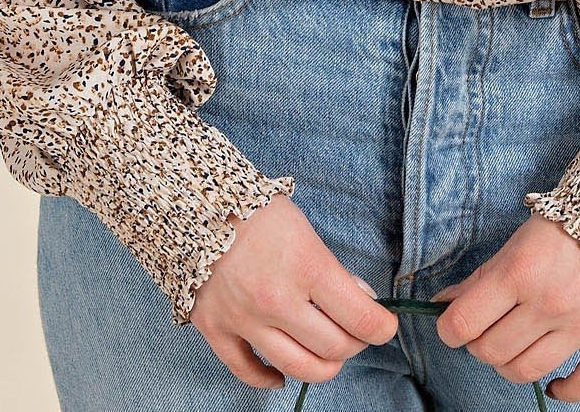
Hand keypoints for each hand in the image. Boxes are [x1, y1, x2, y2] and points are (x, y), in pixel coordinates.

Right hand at [188, 193, 399, 391]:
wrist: (194, 200)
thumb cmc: (255, 209)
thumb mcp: (304, 229)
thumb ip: (330, 269)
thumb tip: (359, 301)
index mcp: (306, 265)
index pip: (359, 317)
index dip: (380, 327)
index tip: (384, 326)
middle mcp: (277, 299)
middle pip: (333, 347)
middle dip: (354, 342)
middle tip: (355, 331)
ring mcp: (244, 319)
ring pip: (297, 367)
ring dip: (323, 366)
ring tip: (328, 352)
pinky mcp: (215, 329)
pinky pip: (246, 371)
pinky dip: (269, 379)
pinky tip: (282, 374)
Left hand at [431, 213, 579, 401]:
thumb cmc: (565, 225)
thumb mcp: (518, 242)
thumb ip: (482, 277)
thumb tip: (444, 304)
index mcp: (520, 271)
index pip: (464, 322)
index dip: (450, 329)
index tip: (453, 326)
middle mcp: (549, 302)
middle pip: (492, 351)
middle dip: (480, 345)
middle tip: (487, 331)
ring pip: (528, 371)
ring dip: (511, 366)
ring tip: (515, 349)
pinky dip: (563, 392)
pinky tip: (553, 384)